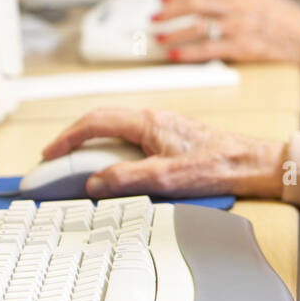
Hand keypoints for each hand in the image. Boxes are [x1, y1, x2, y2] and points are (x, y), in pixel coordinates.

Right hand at [41, 107, 286, 198]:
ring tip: (79, 167)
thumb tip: (94, 182)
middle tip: (57, 160)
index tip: (50, 153)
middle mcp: (151, 118)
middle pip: (100, 121)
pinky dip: (111, 150)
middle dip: (74, 140)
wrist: (249, 162)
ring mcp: (160, 126)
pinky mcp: (169, 137)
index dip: (66, 137)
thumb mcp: (165, 177)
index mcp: (146, 122)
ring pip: (115, 129)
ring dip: (93, 145)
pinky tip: (113, 167)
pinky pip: (130, 138)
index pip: (93, 122)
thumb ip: (125, 178)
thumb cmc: (216, 165)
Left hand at [154, 0, 299, 66]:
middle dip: (170, 12)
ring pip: (198, 28)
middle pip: (195, 6)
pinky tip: (176, 55)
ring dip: (175, 34)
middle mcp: (237, 9)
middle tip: (154, 19)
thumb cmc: (289, 18)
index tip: (163, 0)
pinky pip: (210, 50)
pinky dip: (189, 52)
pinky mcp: (242, 49)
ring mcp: (239, 29)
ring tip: (160, 39)